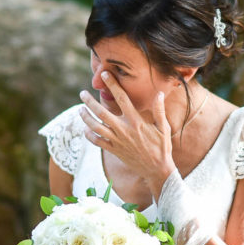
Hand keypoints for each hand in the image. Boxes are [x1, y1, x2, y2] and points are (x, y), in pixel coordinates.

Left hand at [80, 72, 176, 196]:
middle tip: (82, 93)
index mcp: (136, 121)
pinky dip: (89, 135)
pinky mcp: (114, 150)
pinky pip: (97, 142)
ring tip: (80, 110)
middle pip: (102, 113)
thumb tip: (159, 93)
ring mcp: (117, 141)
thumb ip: (159, 110)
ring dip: (86, 118)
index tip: (104, 75)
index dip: (113, 85)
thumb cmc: (162, 147)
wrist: (157, 169)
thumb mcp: (163, 127)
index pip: (122, 99)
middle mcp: (124, 130)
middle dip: (90, 102)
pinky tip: (86, 129)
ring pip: (96, 127)